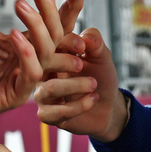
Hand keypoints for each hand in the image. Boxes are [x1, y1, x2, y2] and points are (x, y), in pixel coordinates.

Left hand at [0, 0, 85, 126]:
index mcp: (25, 43)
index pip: (53, 24)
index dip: (68, 6)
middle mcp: (29, 59)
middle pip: (55, 34)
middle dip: (49, 10)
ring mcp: (24, 77)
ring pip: (46, 52)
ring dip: (37, 27)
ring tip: (21, 6)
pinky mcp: (15, 94)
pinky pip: (31, 74)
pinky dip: (26, 53)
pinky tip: (14, 36)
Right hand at [36, 28, 127, 142]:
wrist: (108, 106)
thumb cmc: (101, 77)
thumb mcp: (102, 56)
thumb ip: (95, 42)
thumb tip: (86, 37)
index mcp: (52, 53)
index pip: (48, 42)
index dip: (65, 42)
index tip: (82, 47)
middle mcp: (42, 72)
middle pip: (42, 63)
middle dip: (65, 62)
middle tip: (82, 65)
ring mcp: (42, 93)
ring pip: (51, 88)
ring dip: (76, 86)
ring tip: (93, 84)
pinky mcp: (47, 114)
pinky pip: (57, 111)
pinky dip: (79, 105)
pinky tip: (92, 99)